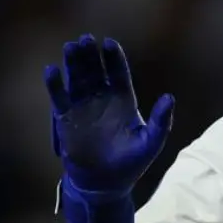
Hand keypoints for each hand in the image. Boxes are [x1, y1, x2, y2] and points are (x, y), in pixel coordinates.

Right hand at [44, 34, 174, 197]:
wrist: (105, 183)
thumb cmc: (131, 163)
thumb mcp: (151, 143)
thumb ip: (162, 121)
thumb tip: (169, 97)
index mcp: (123, 101)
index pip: (119, 74)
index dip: (114, 59)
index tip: (109, 44)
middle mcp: (102, 99)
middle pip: (95, 70)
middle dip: (91, 55)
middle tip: (86, 39)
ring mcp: (83, 107)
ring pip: (77, 79)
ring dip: (73, 63)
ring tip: (71, 47)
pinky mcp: (65, 119)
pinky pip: (59, 98)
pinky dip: (55, 85)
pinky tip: (52, 71)